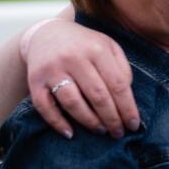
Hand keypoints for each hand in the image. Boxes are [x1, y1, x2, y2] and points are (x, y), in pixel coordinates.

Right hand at [26, 20, 138, 138]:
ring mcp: (53, 70)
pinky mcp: (35, 80)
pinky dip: (58, 123)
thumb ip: (121, 67)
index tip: (133, 125)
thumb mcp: (108, 46)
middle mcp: (75, 58)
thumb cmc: (85, 44)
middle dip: (111, 118)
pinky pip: (45, 107)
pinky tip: (70, 134)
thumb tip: (128, 94)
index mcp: (97, 49)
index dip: (128, 107)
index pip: (117, 84)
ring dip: (89, 122)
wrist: (47, 34)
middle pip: (97, 95)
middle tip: (118, 133)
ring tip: (101, 131)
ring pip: (73, 103)